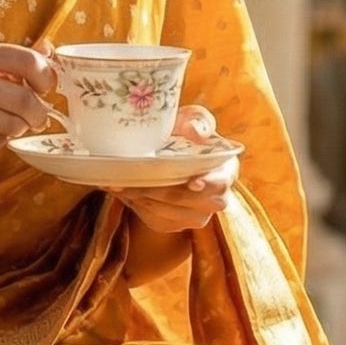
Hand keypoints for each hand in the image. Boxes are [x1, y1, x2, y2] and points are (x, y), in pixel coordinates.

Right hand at [0, 38, 59, 166]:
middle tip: (37, 117)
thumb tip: (50, 48)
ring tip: (4, 124)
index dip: (46, 77)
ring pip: (12, 124)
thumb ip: (3, 58)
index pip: (26, 59)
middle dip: (38, 113)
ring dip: (16, 128)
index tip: (46, 87)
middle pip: (24, 99)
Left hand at [123, 102, 237, 232]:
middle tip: (133, 179)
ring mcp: (195, 216)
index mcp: (225, 172)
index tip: (193, 183)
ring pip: (168, 212)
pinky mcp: (174, 225)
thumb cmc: (185, 134)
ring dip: (142, 198)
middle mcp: (215, 200)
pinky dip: (137, 205)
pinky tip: (124, 191)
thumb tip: (197, 132)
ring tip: (120, 183)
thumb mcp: (192, 120)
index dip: (208, 184)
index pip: (221, 183)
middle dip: (159, 190)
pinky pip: (155, 219)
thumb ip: (199, 121)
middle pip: (188, 202)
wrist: (168, 154)